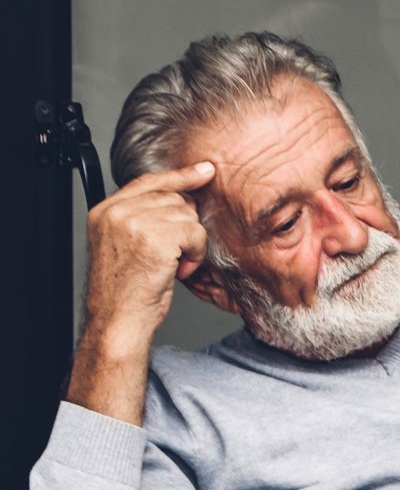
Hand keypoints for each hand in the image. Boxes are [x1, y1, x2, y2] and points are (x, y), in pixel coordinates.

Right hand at [80, 161, 216, 350]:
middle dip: (184, 227)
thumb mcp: (128, 245)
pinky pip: (195, 233)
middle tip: (171, 255)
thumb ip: (145, 218)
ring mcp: (133, 222)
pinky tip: (178, 269)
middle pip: (174, 199)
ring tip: (171, 265)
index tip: (205, 170)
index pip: (148, 181)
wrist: (118, 319)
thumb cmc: (127, 290)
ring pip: (188, 216)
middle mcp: (115, 212)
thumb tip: (185, 198)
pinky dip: (195, 253)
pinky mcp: (155, 237)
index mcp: (105, 211)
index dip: (180, 176)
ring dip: (190, 243)